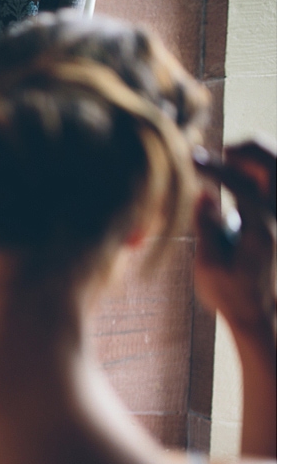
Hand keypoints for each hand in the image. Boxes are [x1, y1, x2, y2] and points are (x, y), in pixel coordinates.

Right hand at [193, 140, 275, 333]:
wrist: (259, 313)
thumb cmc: (229, 293)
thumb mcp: (208, 264)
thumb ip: (207, 226)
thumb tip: (203, 193)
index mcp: (262, 229)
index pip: (240, 184)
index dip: (214, 167)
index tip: (191, 159)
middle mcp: (280, 217)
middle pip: (272, 163)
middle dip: (245, 150)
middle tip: (219, 153)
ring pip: (277, 169)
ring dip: (255, 157)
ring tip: (228, 160)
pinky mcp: (279, 219)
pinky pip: (273, 184)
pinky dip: (259, 171)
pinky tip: (239, 175)